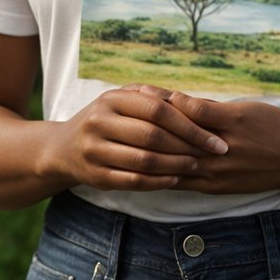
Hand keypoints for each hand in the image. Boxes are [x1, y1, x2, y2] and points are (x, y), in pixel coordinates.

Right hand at [48, 85, 228, 191]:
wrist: (64, 148)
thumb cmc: (107, 119)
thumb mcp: (124, 99)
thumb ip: (156, 98)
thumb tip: (197, 103)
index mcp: (111, 99)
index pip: (158, 110)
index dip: (190, 124)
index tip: (215, 137)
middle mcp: (99, 122)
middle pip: (153, 136)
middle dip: (188, 146)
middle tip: (213, 153)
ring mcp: (94, 150)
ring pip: (144, 161)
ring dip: (176, 165)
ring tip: (197, 165)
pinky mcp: (96, 176)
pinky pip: (134, 181)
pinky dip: (159, 181)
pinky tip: (177, 178)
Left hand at [135, 86, 279, 194]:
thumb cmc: (275, 127)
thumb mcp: (248, 108)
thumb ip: (212, 108)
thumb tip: (178, 101)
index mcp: (229, 123)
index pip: (188, 111)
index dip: (163, 101)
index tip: (142, 91)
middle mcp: (220, 149)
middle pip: (176, 136)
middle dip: (150, 124)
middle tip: (125, 112)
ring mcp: (216, 172)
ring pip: (175, 161)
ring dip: (149, 150)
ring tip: (127, 139)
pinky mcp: (215, 188)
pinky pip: (181, 181)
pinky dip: (161, 173)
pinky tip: (142, 167)